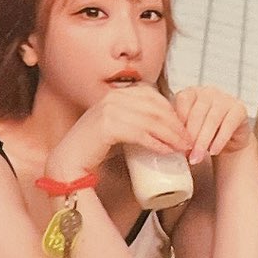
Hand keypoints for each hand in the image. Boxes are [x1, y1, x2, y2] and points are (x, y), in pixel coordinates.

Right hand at [45, 82, 193, 182]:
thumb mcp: (116, 127)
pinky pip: (140, 133)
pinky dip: (156, 143)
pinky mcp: (107, 126)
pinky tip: (167, 151)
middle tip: (189, 140)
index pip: (152, 96)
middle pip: (155, 108)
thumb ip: (132, 120)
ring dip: (171, 135)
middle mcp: (113, 98)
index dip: (171, 111)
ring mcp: (109, 110)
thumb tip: (161, 126)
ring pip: (151, 121)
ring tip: (183, 148)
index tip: (184, 128)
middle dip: (176, 124)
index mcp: (116, 94)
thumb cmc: (94, 149)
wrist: (68, 163)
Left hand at [172, 85, 251, 161]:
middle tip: (186, 154)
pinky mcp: (239, 109)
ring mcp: (225, 98)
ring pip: (212, 120)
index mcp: (191, 92)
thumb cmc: (203, 132)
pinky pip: (228, 125)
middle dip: (190, 137)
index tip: (175, 143)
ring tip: (197, 157)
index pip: (182, 103)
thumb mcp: (188, 129)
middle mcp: (208, 91)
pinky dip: (219, 140)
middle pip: (197, 114)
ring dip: (203, 142)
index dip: (178, 124)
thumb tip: (171, 144)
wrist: (229, 139)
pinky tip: (213, 151)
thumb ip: (179, 130)